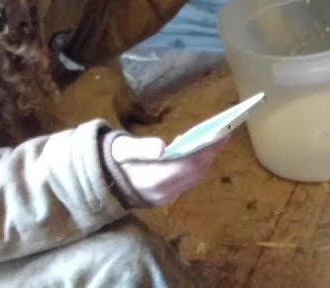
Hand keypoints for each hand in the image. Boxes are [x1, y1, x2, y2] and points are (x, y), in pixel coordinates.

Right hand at [109, 134, 226, 206]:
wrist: (105, 183)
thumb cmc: (115, 160)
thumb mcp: (122, 150)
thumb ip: (141, 148)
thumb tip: (162, 147)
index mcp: (152, 180)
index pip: (187, 166)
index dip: (205, 150)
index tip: (220, 134)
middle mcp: (163, 192)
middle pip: (196, 172)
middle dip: (211, 152)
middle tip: (225, 132)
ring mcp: (166, 197)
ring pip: (195, 177)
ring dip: (207, 158)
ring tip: (216, 138)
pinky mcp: (168, 196)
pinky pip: (189, 180)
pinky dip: (197, 164)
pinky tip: (198, 148)